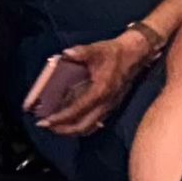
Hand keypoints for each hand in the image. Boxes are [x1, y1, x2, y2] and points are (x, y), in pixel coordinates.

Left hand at [33, 31, 154, 136]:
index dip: (61, 117)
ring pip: (90, 127)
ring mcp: (110, 107)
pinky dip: (81, 126)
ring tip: (55, 128)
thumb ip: (80, 52)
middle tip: (46, 126)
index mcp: (100, 91)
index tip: (46, 121)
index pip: (78, 110)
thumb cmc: (114, 53)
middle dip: (63, 129)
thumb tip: (66, 53)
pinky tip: (71, 123)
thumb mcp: (96, 50)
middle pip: (83, 126)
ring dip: (72, 130)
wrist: (135, 55)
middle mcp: (106, 103)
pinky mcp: (111, 107)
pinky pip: (95, 122)